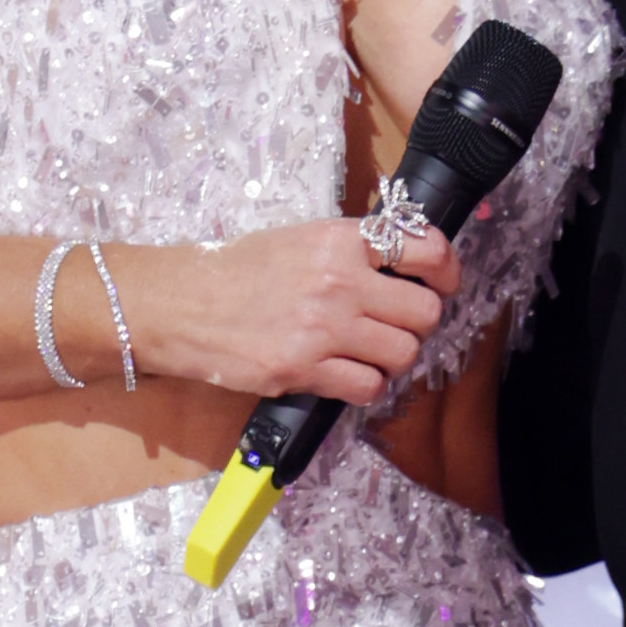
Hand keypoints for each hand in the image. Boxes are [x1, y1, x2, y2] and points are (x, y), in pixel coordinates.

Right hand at [132, 215, 458, 407]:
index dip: (445, 271)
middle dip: (416, 324)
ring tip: (366, 353)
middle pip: (423, 312)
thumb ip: (349, 251)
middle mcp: (339, 281)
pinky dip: (365, 387)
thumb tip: (398, 268)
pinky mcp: (303, 370)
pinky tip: (345, 376)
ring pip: (402, 354)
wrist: (180, 304)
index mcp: (340, 240)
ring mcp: (323, 328)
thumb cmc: (234, 271)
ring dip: (392, 359)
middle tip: (394, 326)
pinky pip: (367, 387)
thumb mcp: (298, 239)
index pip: (425, 248)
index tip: (442, 283)